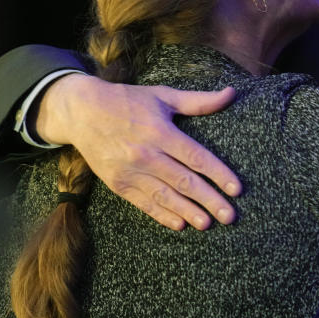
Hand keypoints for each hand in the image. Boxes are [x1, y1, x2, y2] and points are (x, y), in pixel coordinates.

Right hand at [36, 73, 238, 229]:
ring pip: (164, 196)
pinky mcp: (117, 183)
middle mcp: (145, 153)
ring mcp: (129, 171)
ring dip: (188, 211)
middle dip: (209, 200)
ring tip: (208, 224)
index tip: (236, 189)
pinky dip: (161, 214)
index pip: (196, 157)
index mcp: (160, 131)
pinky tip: (179, 224)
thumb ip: (199, 101)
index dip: (218, 173)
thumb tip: (231, 93)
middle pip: (183, 181)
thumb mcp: (163, 95)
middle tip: (230, 216)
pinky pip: (143, 203)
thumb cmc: (128, 101)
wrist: (81, 112)